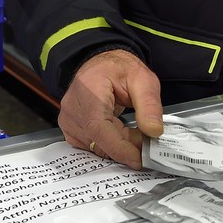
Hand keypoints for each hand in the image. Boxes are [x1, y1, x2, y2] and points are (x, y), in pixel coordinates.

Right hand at [58, 49, 163, 168]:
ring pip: (95, 147)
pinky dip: (108, 145)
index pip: (99, 128)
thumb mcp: (143, 79)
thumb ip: (150, 105)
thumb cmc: (119, 69)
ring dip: (118, 146)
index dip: (119, 148)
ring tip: (133, 131)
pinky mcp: (70, 129)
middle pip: (98, 141)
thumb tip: (153, 131)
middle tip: (147, 141)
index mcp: (88, 91)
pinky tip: (119, 132)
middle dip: (126, 147)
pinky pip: (90, 146)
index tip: (139, 158)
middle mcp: (73, 108)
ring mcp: (68, 120)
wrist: (102, 63)